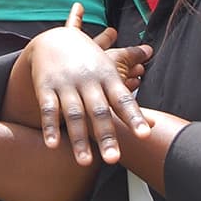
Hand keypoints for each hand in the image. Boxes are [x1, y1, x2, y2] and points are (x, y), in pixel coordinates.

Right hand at [27, 3, 152, 165]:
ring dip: (79, 139)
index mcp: (107, 76)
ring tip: (85, 162)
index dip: (134, 117)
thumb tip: (154, 123)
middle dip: (106, 136)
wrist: (53, 38)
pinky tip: (53, 145)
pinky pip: (49, 109)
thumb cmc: (88, 59)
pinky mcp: (46, 87)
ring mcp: (66, 84)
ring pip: (74, 114)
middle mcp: (88, 81)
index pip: (123, 99)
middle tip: (114, 160)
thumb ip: (130, 99)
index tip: (144, 135)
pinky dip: (51, 127)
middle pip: (99, 111)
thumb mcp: (111, 69)